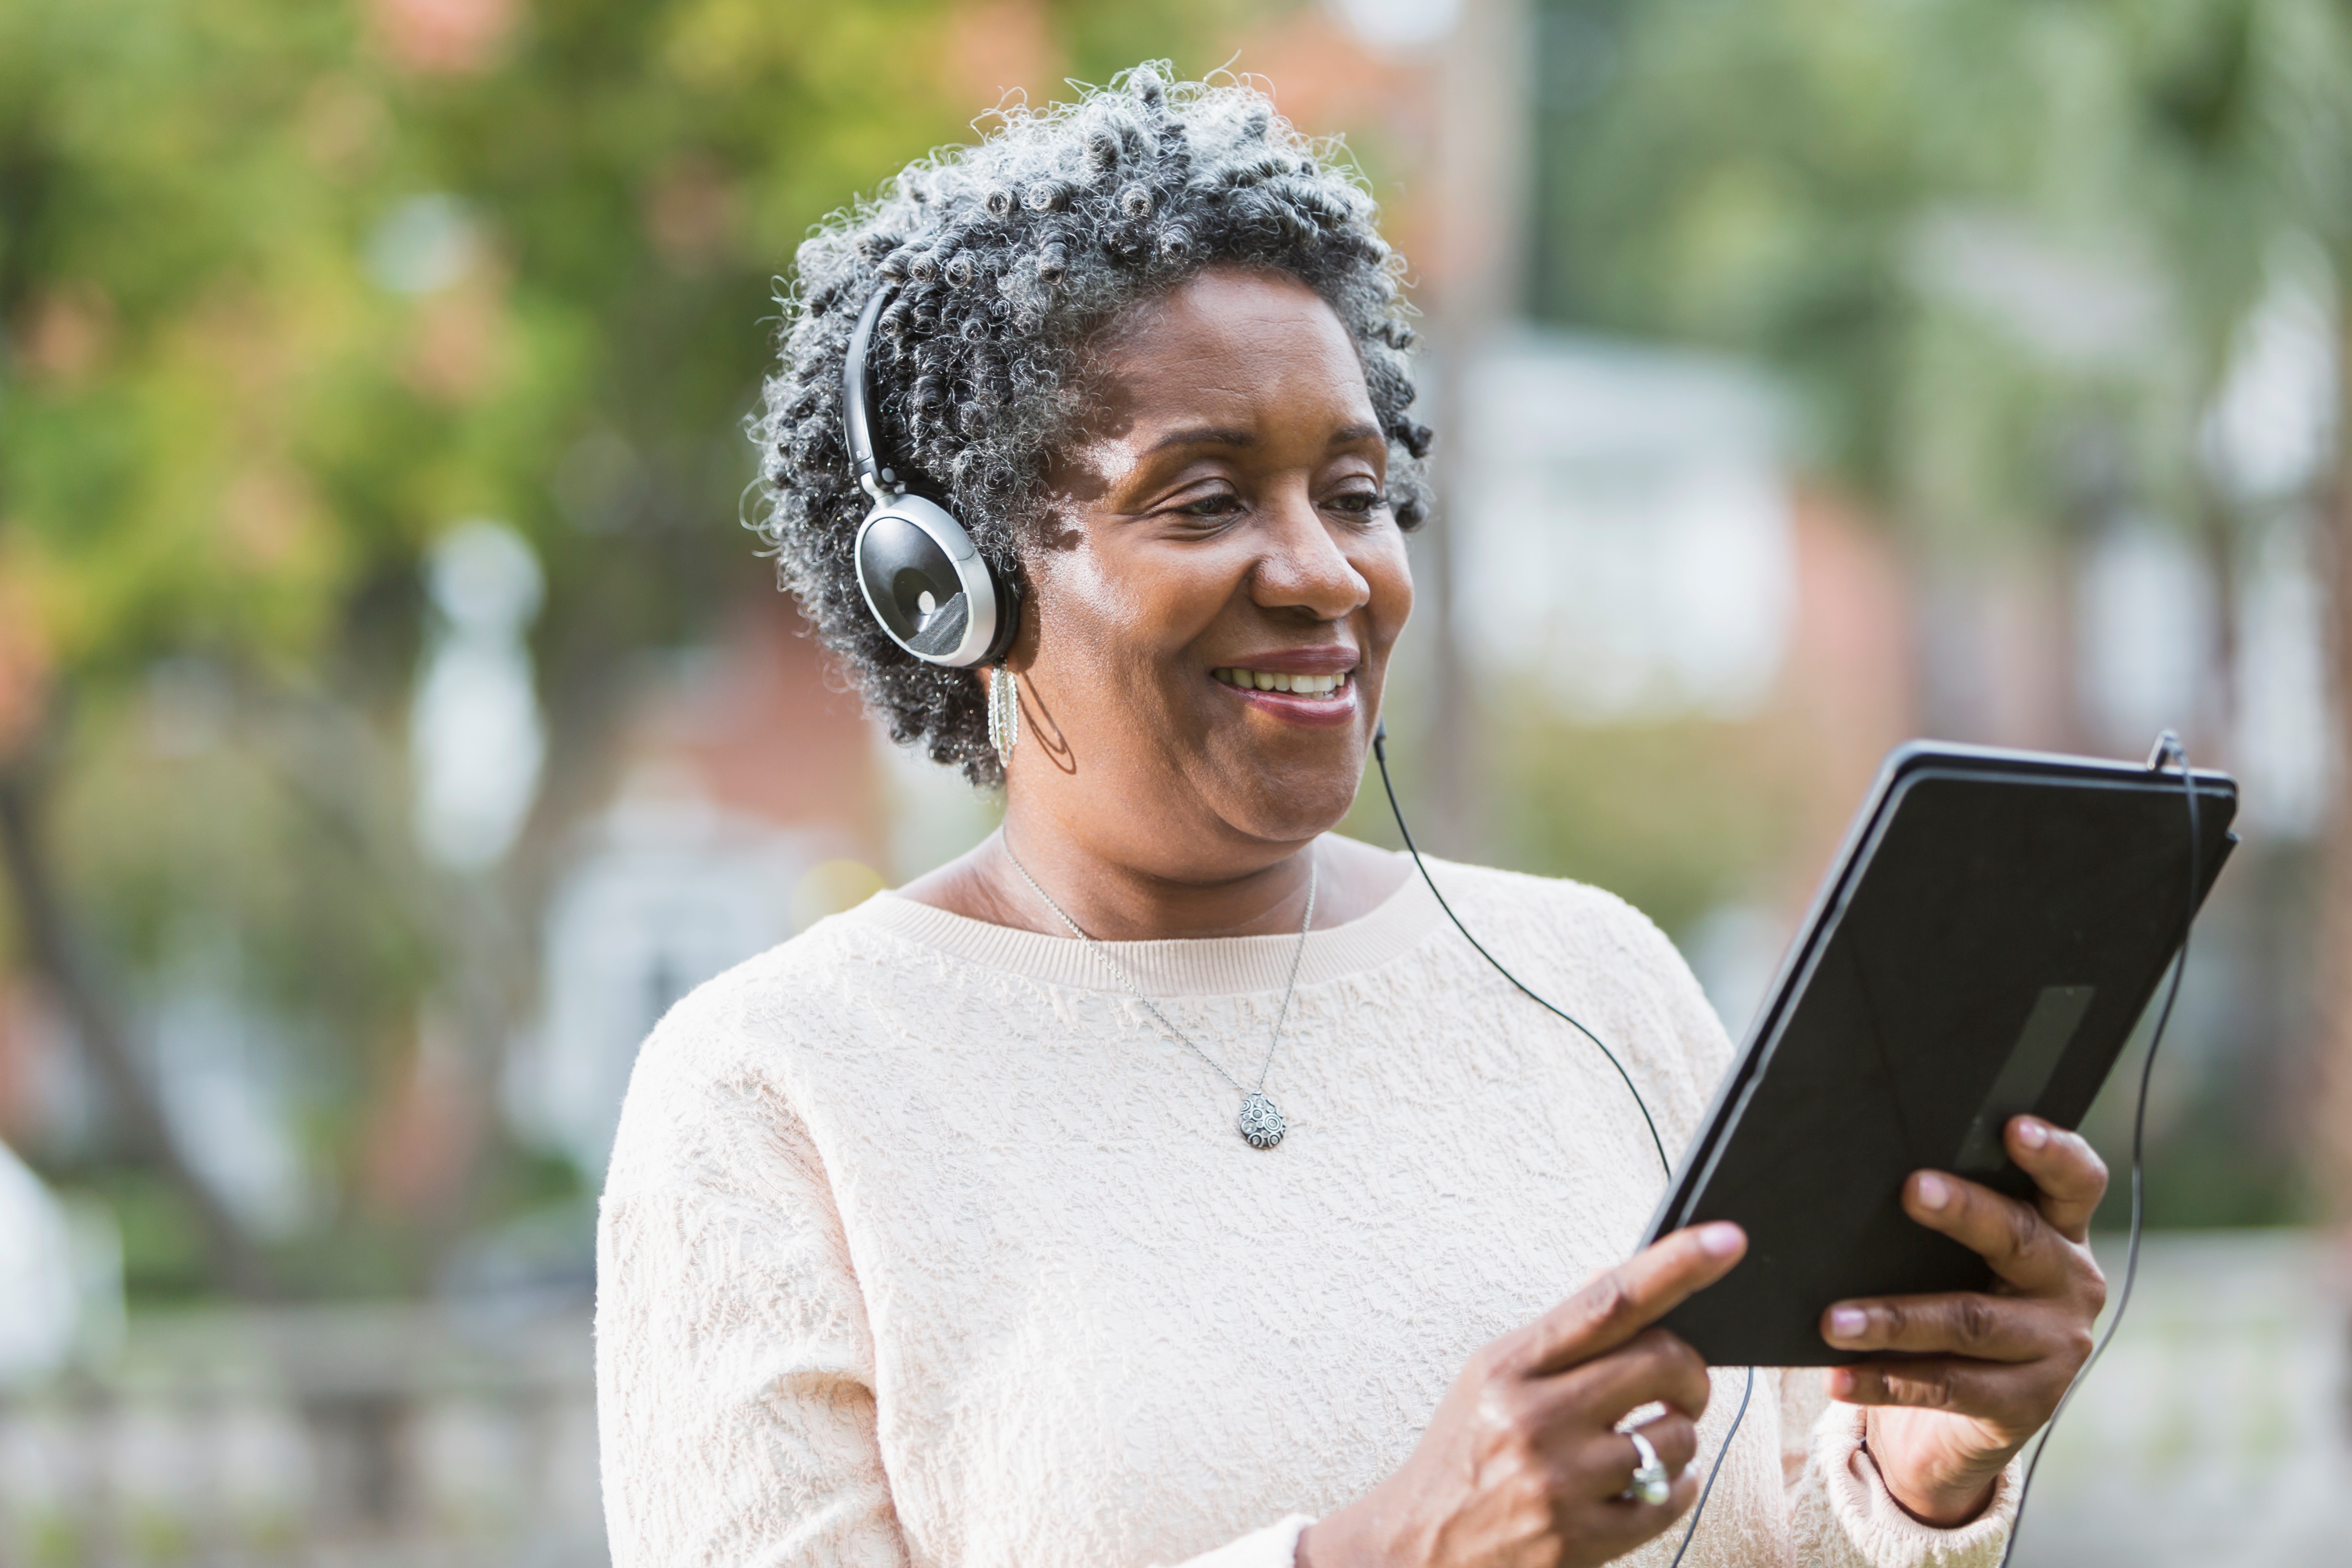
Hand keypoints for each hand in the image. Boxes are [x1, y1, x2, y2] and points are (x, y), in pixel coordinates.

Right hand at [1297, 1222, 1746, 1567]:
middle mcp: (1532, 1419)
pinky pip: (1672, 1498)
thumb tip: (1619, 1275)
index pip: (1606, 1303)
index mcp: (1508, 1367)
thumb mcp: (1490, 1379)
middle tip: (1682, 1387)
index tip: (1726, 1238)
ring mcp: (1559, 1483)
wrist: (1418, 1548)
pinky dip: (1672, 1488)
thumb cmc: (1460, 1455)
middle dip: (1690, 1373)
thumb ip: (1559, 1335)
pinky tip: (1639, 1486)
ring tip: (1639, 1446)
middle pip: (1661, 1363)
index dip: (1673, 1266)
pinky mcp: (1581, 1540)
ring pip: (1677, 1436)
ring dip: (1675, 1437)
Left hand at [1819, 1115, 2108, 1525]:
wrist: (1969, 1412)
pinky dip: (1883, 1381)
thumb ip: (1941, 1216)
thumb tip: (1853, 1175)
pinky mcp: (2026, 1403)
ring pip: (1970, 1321)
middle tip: (1912, 1190)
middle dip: (1964, 1211)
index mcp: (2059, 1231)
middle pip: (2019, 1238)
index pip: (2075, 1182)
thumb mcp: (1961, 1254)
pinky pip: (1947, 1386)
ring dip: (1895, 1318)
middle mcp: (2070, 1283)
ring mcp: (2055, 1348)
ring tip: (1833, 1320)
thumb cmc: (1955, 1295)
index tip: (2015, 1126)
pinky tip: (1837, 1376)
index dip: (2053, 1153)